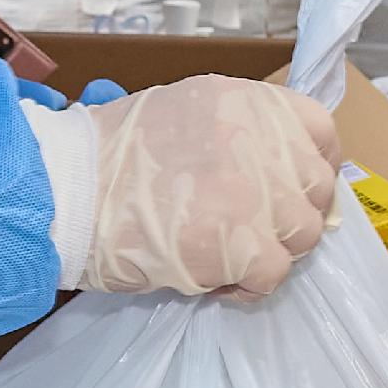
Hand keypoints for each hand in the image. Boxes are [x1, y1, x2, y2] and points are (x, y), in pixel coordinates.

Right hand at [79, 79, 340, 296]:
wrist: (67, 192)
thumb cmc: (110, 157)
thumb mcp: (184, 113)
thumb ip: (236, 133)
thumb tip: (275, 170)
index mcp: (247, 102)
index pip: (319, 131)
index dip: (312, 165)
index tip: (294, 188)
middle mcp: (262, 140)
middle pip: (315, 188)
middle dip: (289, 214)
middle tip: (251, 230)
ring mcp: (259, 192)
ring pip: (303, 234)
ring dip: (270, 251)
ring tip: (227, 255)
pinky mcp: (245, 244)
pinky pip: (274, 274)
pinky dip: (249, 286)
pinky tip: (217, 280)